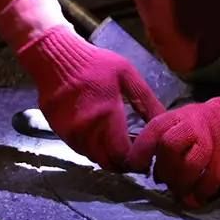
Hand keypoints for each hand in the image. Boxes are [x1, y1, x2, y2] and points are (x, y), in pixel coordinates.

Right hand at [17, 25, 164, 169]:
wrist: (54, 57)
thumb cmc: (94, 63)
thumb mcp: (126, 74)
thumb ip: (146, 100)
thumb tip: (165, 121)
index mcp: (107, 115)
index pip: (122, 155)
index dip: (135, 161)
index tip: (143, 158)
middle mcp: (87, 129)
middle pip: (108, 162)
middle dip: (122, 163)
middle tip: (132, 154)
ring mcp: (70, 132)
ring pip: (93, 157)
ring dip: (106, 155)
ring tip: (116, 144)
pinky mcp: (58, 131)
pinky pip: (78, 148)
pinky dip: (91, 147)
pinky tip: (98, 134)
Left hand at [126, 96, 219, 206]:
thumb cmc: (211, 124)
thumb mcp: (186, 120)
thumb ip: (167, 137)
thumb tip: (148, 167)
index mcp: (180, 116)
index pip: (155, 128)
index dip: (141, 149)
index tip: (135, 167)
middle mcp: (194, 125)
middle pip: (170, 145)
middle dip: (164, 168)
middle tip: (164, 181)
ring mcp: (213, 141)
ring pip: (190, 163)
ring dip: (181, 183)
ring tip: (180, 193)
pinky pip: (211, 179)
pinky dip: (201, 192)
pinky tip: (197, 199)